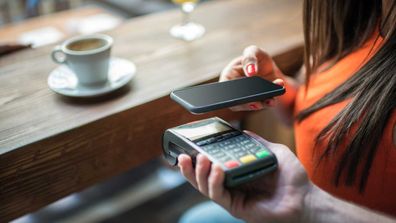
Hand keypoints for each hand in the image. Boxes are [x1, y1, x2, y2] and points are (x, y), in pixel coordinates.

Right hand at [178, 131, 311, 222]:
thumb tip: (243, 132)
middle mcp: (231, 185)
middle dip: (189, 168)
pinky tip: (217, 169)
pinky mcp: (236, 207)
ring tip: (201, 159)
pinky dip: (214, 182)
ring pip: (206, 187)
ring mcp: (233, 197)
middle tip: (183, 155)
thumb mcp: (274, 152)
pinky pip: (219, 195)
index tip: (189, 147)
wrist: (305, 197)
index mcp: (237, 173)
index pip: (211, 166)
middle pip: (202, 178)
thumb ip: (258, 142)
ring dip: (200, 173)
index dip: (197, 159)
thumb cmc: (292, 178)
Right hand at [220, 45, 284, 110]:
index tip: (239, 94)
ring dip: (261, 104)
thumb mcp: (254, 51)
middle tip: (255, 103)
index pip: (225, 87)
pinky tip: (273, 99)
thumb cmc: (258, 58)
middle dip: (246, 103)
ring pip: (250, 105)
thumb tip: (250, 71)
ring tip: (269, 100)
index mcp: (229, 76)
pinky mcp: (260, 101)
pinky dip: (269, 102)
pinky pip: (263, 105)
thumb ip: (250, 57)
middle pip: (236, 101)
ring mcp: (248, 97)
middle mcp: (236, 89)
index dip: (230, 92)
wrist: (272, 68)